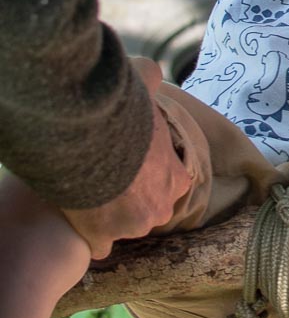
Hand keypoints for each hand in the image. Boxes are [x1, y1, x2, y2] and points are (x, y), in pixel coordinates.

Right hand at [62, 58, 189, 258]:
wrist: (88, 135)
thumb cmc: (121, 110)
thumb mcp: (142, 85)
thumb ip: (151, 79)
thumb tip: (153, 72)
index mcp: (177, 176)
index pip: (170, 182)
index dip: (150, 173)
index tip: (132, 164)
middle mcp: (161, 207)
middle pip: (148, 207)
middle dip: (132, 197)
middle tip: (108, 177)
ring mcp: (131, 226)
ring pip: (123, 226)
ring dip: (109, 214)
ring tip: (91, 192)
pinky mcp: (102, 238)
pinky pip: (98, 245)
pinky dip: (90, 236)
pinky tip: (81, 219)